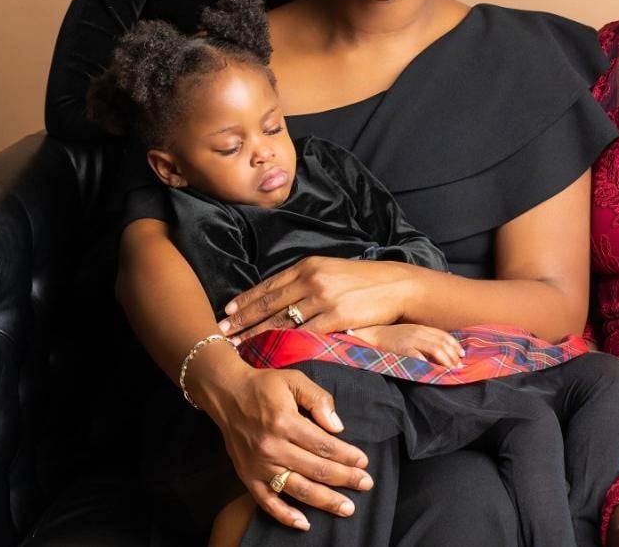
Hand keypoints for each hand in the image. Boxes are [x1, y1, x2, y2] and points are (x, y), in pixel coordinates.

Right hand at [188, 346, 373, 530]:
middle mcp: (272, 447)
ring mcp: (259, 466)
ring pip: (298, 489)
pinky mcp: (248, 477)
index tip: (363, 463)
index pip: (324, 445)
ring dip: (324, 501)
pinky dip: (285, 516)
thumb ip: (318, 399)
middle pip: (316, 469)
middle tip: (366, 484)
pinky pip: (267, 502)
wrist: (227, 395)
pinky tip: (305, 524)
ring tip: (346, 508)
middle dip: (345, 479)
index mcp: (285, 422)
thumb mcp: (295, 380)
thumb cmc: (265, 386)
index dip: (347, 456)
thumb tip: (338, 427)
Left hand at [221, 256, 418, 340]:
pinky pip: (304, 334)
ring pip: (281, 321)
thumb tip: (281, 298)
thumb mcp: (331, 270)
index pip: (269, 285)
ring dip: (257, 335)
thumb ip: (306, 281)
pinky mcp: (336, 317)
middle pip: (269, 303)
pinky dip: (286, 344)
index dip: (246, 300)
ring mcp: (323, 299)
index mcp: (307, 266)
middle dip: (242, 319)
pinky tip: (272, 353)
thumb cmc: (365, 281)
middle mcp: (311, 279)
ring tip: (238, 346)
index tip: (227, 310)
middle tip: (221, 332)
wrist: (397, 285)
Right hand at [352, 324, 464, 366]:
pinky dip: (426, 362)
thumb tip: (440, 352)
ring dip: (445, 360)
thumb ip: (424, 339)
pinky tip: (432, 370)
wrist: (372, 333)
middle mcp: (418, 332)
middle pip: (442, 343)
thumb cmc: (392, 337)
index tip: (462, 356)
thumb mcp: (411, 334)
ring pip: (434, 348)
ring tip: (449, 370)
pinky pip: (417, 355)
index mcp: (422, 328)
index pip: (444, 336)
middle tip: (458, 367)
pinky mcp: (401, 348)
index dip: (455, 346)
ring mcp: (410, 339)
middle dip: (453, 356)